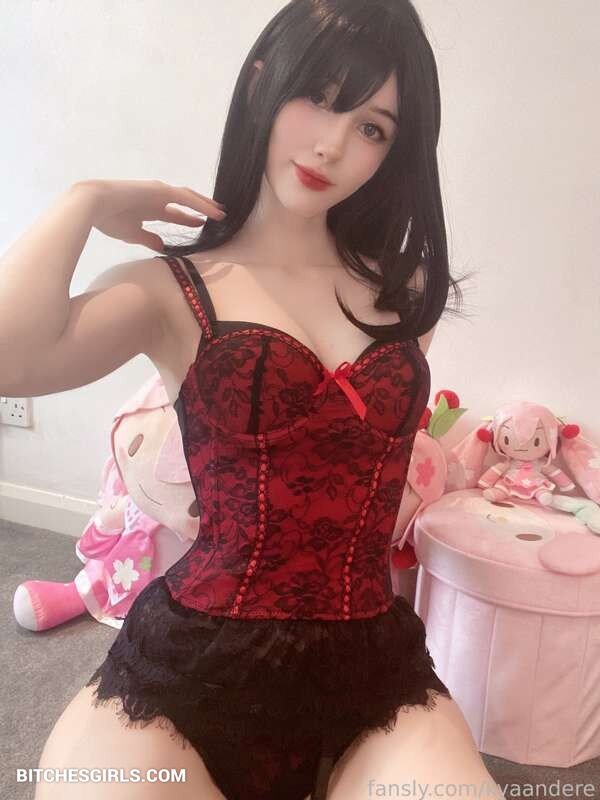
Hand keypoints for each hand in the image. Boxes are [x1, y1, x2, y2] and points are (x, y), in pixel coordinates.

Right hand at [75, 179, 225, 251]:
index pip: (174, 214)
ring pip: (189, 197)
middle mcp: (156, 198)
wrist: (93, 205)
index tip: (200, 225)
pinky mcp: (160, 190)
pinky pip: (186, 198)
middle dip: (201, 209)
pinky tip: (214, 212)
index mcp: (149, 208)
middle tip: (217, 217)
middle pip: (185, 203)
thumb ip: (148, 238)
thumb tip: (161, 246)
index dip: (188, 219)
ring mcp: (158, 191)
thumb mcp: (133, 233)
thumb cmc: (108, 219)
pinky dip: (201, 204)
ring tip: (221, 213)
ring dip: (206, 205)